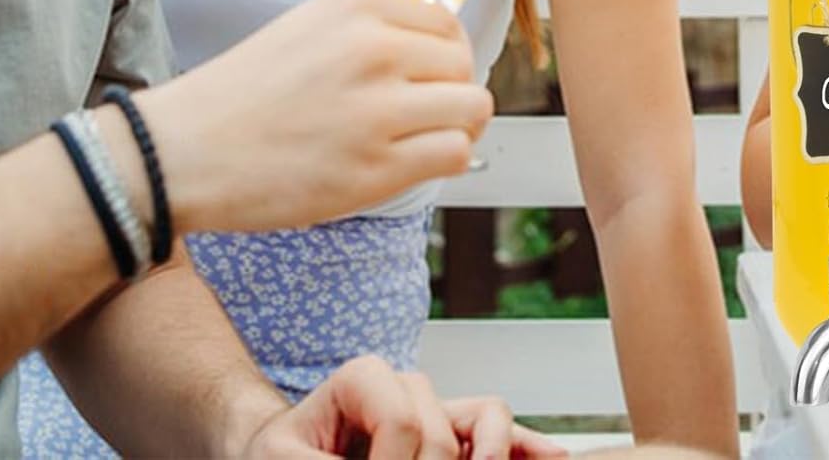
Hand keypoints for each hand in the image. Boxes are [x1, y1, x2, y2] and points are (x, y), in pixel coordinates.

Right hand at [142, 0, 494, 233]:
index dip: (444, 53)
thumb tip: (446, 39)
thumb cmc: (243, 94)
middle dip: (452, 89)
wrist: (182, 152)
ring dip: (457, 124)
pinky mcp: (376, 169)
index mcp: (356, 5)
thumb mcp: (310, 27)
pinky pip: (454, 152)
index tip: (427, 74)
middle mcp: (374, 48)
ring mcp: (378, 109)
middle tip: (422, 112)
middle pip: (464, 63)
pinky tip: (414, 162)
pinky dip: (446, 159)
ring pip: (472, 107)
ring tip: (424, 137)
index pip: (446, 21)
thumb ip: (375, 28)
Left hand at [245, 358, 566, 458]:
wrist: (275, 456)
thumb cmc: (276, 456)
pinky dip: (527, 449)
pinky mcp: (452, 438)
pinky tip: (553, 458)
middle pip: (442, 433)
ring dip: (492, 454)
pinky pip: (499, 435)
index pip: (403, 419)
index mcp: (365, 377)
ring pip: (489, 418)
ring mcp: (435, 409)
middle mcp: (408, 385)